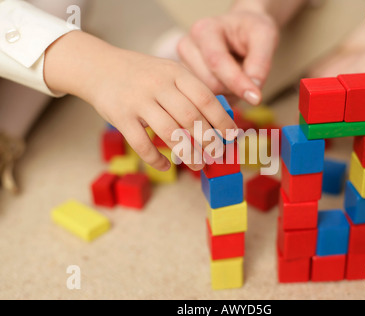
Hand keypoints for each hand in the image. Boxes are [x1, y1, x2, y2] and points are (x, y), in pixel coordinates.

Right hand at [44, 31, 237, 170]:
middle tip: (217, 154)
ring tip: (198, 165)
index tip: (232, 135)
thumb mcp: (168, 72)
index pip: (205, 98)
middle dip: (208, 140)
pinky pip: (142, 144)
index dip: (222, 119)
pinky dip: (156, 159)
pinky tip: (165, 165)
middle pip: (190, 117)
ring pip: (169, 132)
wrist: (99, 67)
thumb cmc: (142, 75)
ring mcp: (138, 100)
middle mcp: (158, 85)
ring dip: (187, 153)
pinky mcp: (120, 117)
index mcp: (175, 72)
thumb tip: (218, 122)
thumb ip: (190, 92)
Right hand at [177, 10, 279, 105]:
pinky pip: (205, 103)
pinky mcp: (185, 82)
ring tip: (237, 79)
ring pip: (207, 95)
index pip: (217, 61)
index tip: (256, 99)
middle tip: (248, 78)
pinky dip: (222, 100)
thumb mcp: (265, 36)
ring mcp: (183, 66)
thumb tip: (253, 93)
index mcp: (204, 30)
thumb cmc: (251, 31)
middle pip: (210, 83)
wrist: (240, 31)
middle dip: (234, 88)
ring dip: (228, 95)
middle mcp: (187, 47)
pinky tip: (228, 86)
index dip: (237, 81)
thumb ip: (260, 63)